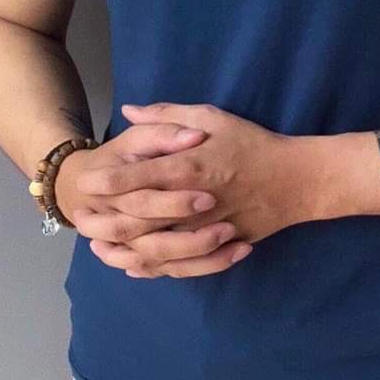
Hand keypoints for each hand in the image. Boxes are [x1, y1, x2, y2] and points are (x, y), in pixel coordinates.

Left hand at [78, 101, 323, 278]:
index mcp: (191, 166)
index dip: (109, 181)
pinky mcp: (218, 248)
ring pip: (154, 250)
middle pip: (139, 220)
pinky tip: (133, 265)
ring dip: (122, 250)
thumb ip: (170, 115)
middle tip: (81, 218)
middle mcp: (195, 203)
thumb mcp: (215, 118)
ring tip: (98, 246)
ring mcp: (206, 231)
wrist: (298, 181)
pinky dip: (152, 269)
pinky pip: (179, 266)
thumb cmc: (255, 144)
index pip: (140, 177)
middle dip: (105, 220)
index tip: (87, 181)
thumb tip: (130, 111)